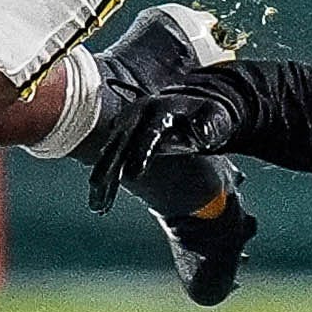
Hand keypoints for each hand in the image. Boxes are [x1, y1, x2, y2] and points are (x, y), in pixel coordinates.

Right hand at [86, 73, 242, 214]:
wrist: (193, 107)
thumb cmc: (208, 117)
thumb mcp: (215, 119)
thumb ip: (210, 125)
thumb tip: (202, 134)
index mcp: (162, 109)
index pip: (150, 132)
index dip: (141, 152)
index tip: (133, 175)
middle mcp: (139, 113)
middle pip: (120, 141)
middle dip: (108, 165)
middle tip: (97, 187)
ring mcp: (128, 123)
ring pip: (111, 150)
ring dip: (102, 175)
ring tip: (96, 203)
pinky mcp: (123, 134)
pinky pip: (110, 156)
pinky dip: (104, 176)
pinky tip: (99, 198)